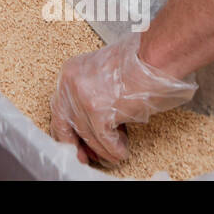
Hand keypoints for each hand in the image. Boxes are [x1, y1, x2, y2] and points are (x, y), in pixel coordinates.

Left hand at [50, 37, 196, 166]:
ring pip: (88, 136)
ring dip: (103, 150)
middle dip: (76, 144)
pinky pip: (104, 142)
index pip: (59, 107)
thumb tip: (92, 126)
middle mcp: (70, 84)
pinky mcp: (98, 112)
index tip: (75, 142)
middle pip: (64, 124)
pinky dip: (115, 150)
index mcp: (70, 72)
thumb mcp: (103, 71)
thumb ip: (92, 94)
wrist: (154, 56)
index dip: (68, 129)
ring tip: (117, 151)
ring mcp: (82, 98)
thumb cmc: (138, 61)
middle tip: (86, 157)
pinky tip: (122, 150)